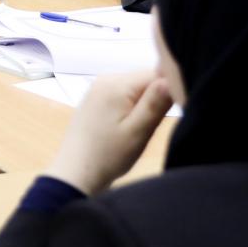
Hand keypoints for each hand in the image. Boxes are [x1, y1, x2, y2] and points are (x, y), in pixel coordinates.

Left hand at [42, 70, 172, 194]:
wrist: (76, 173)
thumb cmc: (109, 155)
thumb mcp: (138, 131)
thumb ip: (156, 103)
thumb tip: (172, 75)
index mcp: (117, 83)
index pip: (157, 73)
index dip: (170, 91)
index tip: (169, 113)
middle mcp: (106, 78)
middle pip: (146, 79)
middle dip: (156, 98)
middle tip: (150, 125)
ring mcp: (98, 88)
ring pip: (136, 87)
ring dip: (144, 104)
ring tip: (138, 128)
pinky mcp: (96, 99)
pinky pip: (123, 95)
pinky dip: (131, 107)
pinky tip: (126, 127)